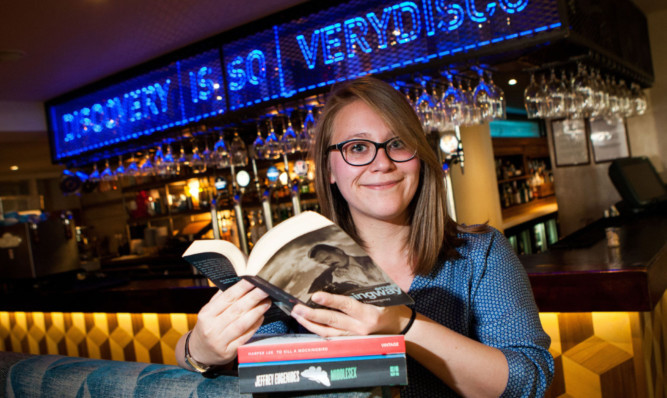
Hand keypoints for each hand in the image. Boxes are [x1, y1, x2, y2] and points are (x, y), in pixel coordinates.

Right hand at [186, 280, 270, 365]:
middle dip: (253, 298)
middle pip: (236, 310)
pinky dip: (254, 326)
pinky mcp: (229, 352)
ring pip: (242, 324)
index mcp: (206, 314)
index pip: (227, 298)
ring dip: (256, 311)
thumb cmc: (207, 327)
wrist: (199, 352)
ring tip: (267, 302)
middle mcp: (212, 327)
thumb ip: (221, 298)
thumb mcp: (208, 312)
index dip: (242, 288)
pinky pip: (245, 337)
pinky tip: (261, 317)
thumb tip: (238, 282)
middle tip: (266, 289)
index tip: (253, 280)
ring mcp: (220, 341)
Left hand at [290, 291, 412, 336]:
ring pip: (328, 332)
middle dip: (312, 315)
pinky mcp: (351, 341)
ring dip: (311, 324)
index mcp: (369, 313)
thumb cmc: (390, 306)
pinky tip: (307, 324)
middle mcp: (361, 327)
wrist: (400, 328)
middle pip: (332, 321)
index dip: (330, 301)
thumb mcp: (382, 294)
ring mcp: (355, 337)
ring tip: (297, 315)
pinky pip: (331, 337)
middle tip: (297, 308)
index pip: (346, 306)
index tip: (315, 295)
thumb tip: (346, 266)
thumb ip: (365, 286)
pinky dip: (318, 331)